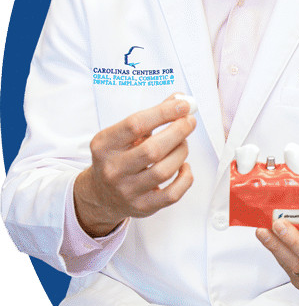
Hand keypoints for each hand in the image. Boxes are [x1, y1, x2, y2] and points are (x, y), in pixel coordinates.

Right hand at [73, 95, 195, 236]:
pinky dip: (185, 178)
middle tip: (189, 122)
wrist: (101, 194)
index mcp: (104, 145)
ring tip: (182, 144)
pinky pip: (172, 194)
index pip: (136, 124)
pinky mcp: (143, 207)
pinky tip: (183, 167)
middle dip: (178, 132)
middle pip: (153, 149)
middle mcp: (113, 169)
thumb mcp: (126, 135)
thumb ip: (152, 116)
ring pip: (164, 171)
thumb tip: (180, 99)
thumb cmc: (119, 157)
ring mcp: (127, 191)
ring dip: (181, 152)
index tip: (184, 105)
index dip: (164, 112)